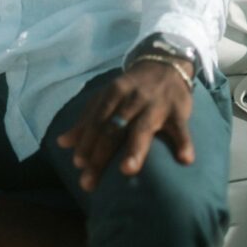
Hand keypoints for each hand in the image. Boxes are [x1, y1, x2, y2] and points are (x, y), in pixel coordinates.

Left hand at [57, 59, 194, 191]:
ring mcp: (155, 105)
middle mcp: (131, 99)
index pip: (96, 122)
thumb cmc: (131, 90)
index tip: (78, 165)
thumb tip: (62, 143)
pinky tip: (185, 160)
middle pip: (112, 130)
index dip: (86, 143)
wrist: (164, 65)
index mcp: (111, 95)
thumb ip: (86, 121)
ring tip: (127, 170)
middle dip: (100, 156)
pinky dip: (183, 142)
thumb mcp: (106, 98)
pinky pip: (181, 128)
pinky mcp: (177, 111)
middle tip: (90, 182)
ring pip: (142, 129)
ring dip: (134, 149)